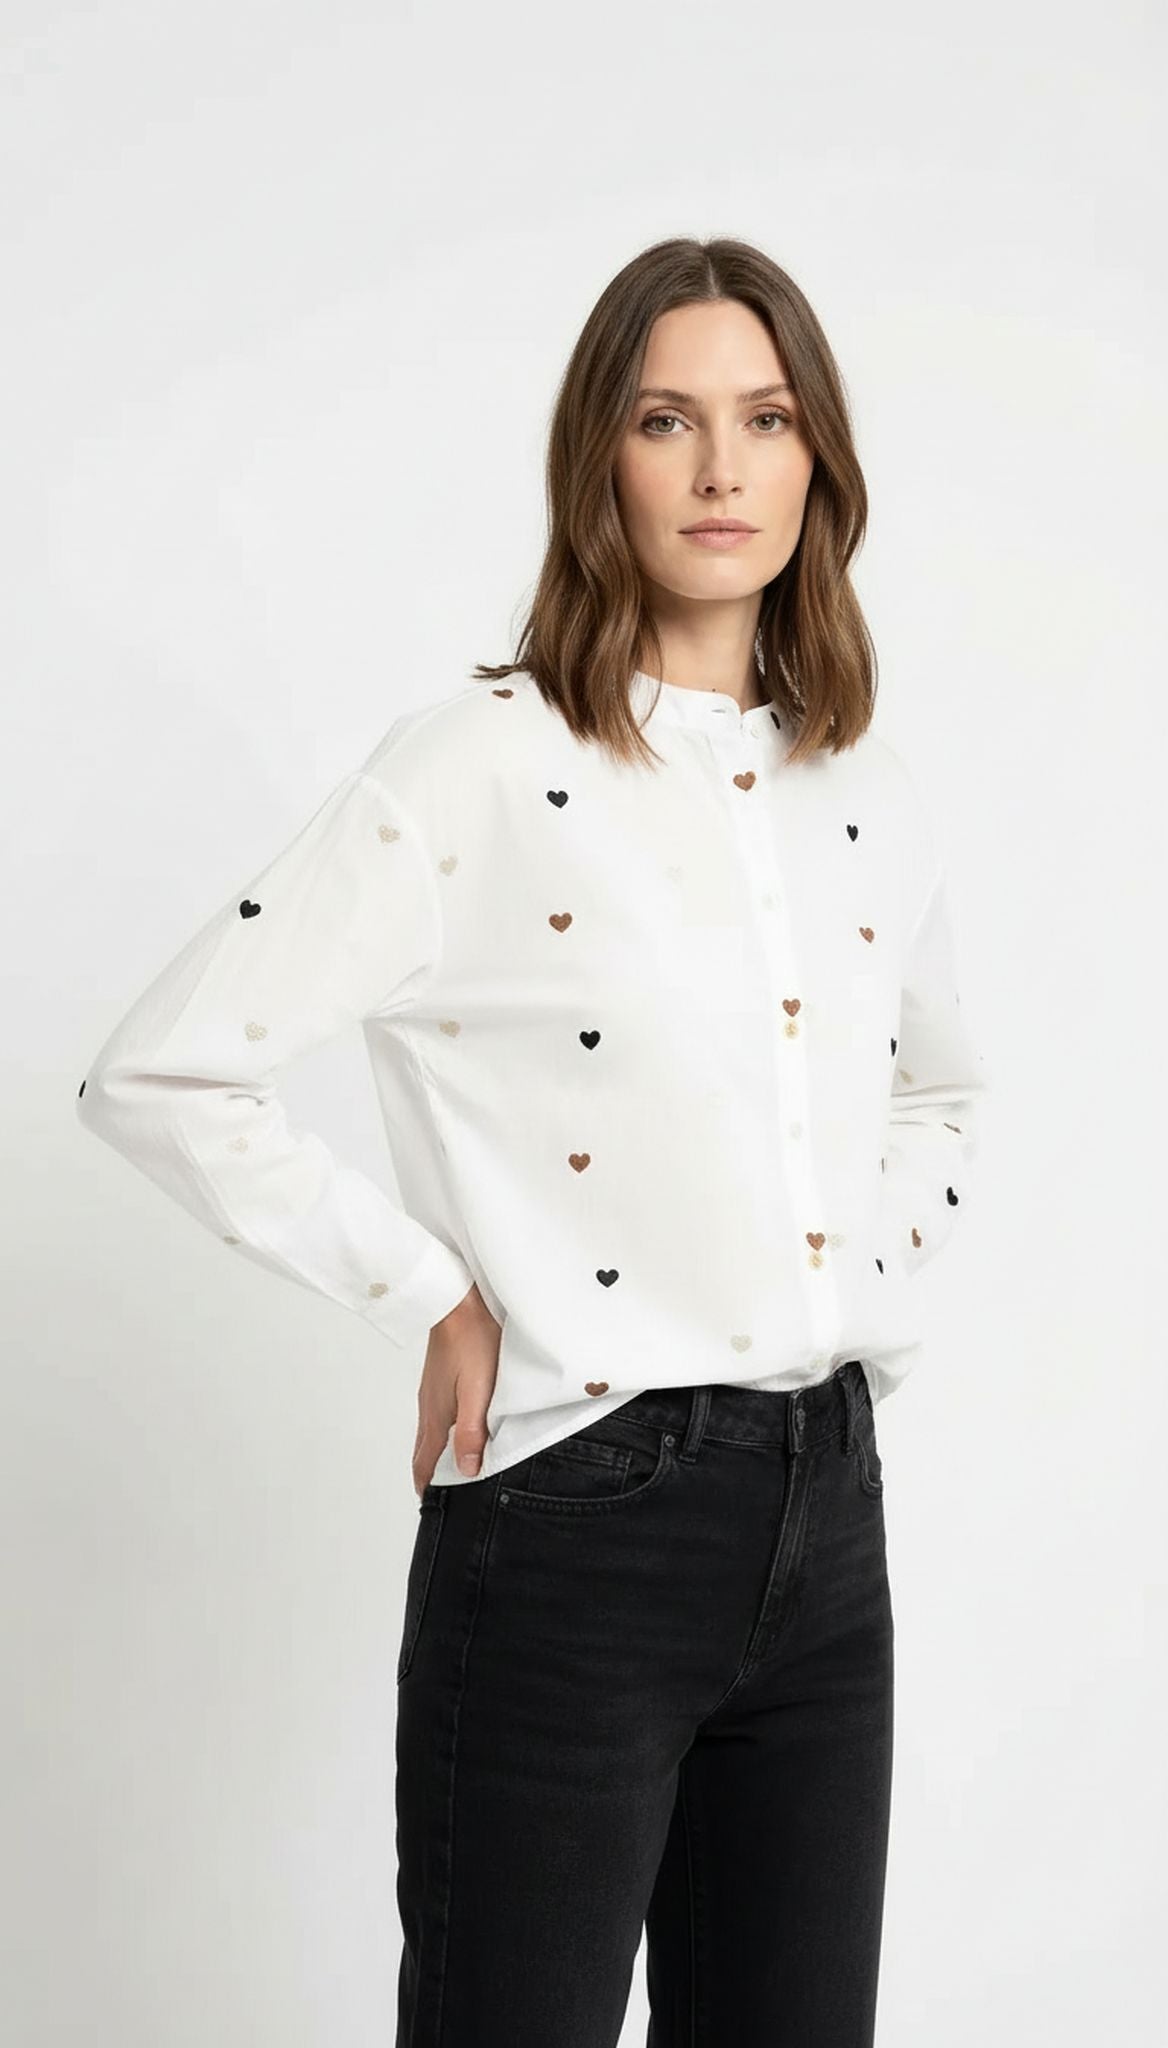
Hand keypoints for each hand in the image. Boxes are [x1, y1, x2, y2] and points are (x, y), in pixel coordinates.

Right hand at [411, 1283, 501, 1497]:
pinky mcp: (440, 1379)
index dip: (428, 1486)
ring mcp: (433, 1392)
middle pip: (424, 1451)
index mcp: (438, 1415)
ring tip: (449, 1470)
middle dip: (429, 1475)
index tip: (434, 1506)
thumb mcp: (479, 1391)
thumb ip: (471, 1431)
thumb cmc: (473, 1341)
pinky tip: (456, 1430)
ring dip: (435, 1455)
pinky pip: (436, 1415)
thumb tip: (465, 1470)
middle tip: (442, 1495)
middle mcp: (430, 1407)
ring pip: (430, 1433)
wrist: (459, 1301)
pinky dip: (441, 1434)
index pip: (425, 1462)